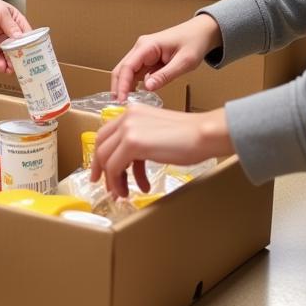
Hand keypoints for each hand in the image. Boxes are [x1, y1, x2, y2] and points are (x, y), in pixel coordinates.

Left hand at [0, 0, 30, 73]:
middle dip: (19, 60)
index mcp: (15, 23)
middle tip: (18, 66)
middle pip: (18, 52)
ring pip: (6, 59)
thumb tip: (21, 39)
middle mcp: (7, 35)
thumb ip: (11, 26)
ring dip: (6, 65)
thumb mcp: (0, 12)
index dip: (31, 48)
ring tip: (4, 67)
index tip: (33, 57)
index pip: (27, 38)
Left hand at [89, 104, 232, 196]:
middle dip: (102, 170)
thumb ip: (139, 142)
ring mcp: (128, 128)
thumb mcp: (155, 134)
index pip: (106, 134)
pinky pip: (115, 166)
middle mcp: (126, 117)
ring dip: (113, 180)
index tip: (102, 172)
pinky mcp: (133, 143)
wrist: (204, 134)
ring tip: (123, 193)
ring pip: (106, 158)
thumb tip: (127, 164)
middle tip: (108, 187)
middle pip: (101, 146)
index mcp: (132, 112)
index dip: (101, 156)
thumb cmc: (188, 137)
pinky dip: (119, 181)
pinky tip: (134, 190)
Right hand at [111, 14, 221, 100]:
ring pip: (127, 72)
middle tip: (120, 105)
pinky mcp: (148, 59)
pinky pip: (137, 73)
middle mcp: (141, 48)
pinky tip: (136, 96)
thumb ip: (165, 75)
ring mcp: (143, 54)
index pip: (127, 67)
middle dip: (118, 87)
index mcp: (147, 46)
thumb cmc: (194, 42)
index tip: (121, 100)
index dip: (121, 85)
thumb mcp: (184, 62)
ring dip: (125, 87)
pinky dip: (134, 85)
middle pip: (122, 69)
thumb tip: (147, 88)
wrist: (201, 32)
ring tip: (127, 103)